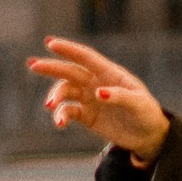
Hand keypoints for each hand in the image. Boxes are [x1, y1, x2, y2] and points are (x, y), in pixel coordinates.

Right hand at [29, 37, 169, 161]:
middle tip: (33, 65)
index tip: (50, 43)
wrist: (148, 137)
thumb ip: (119, 96)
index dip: (69, 49)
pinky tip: (59, 123)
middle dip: (51, 67)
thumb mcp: (138, 104)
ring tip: (50, 106)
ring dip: (56, 96)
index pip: (86, 58)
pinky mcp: (87, 116)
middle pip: (70, 71)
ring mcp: (90, 99)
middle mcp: (97, 82)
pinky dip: (61, 115)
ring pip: (66, 92)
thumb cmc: (147, 114)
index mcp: (110, 73)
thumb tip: (98, 93)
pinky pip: (69, 111)